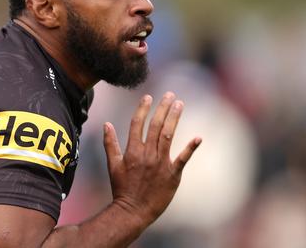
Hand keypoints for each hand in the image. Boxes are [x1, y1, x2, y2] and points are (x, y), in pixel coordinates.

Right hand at [103, 92, 200, 226]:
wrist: (133, 211)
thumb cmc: (121, 188)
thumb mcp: (112, 165)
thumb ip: (110, 143)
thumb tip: (106, 124)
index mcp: (133, 151)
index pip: (138, 124)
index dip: (143, 109)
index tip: (149, 97)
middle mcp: (147, 154)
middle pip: (156, 125)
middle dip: (163, 108)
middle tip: (170, 94)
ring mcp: (161, 164)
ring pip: (168, 135)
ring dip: (174, 118)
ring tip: (180, 104)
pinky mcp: (172, 174)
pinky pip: (183, 159)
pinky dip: (191, 148)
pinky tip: (198, 137)